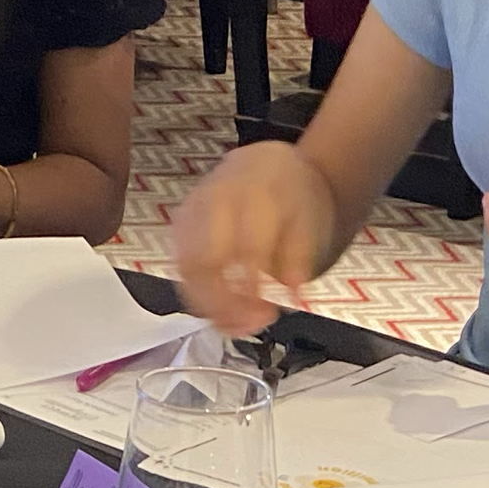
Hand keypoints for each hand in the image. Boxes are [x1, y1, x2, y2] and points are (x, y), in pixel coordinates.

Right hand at [172, 142, 334, 335]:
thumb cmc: (292, 196)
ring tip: (231, 324)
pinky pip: (179, 264)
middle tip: (246, 325)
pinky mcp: (180, 222)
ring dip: (205, 304)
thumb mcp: (309, 221)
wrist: (267, 161)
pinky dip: (195, 292)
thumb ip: (299, 259)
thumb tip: (292, 299)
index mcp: (255, 194)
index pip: (246, 247)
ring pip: (185, 265)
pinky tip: (217, 310)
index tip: (268, 314)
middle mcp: (216, 198)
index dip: (252, 288)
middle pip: (204, 259)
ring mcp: (193, 209)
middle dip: (221, 302)